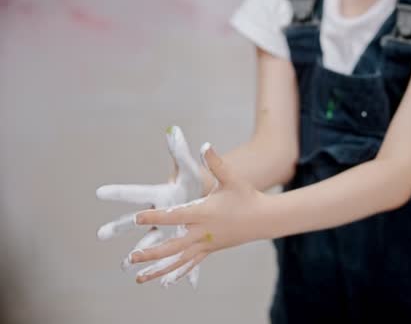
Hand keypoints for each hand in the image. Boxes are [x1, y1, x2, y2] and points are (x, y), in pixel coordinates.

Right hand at [96, 126, 207, 286]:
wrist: (204, 196)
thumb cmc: (194, 181)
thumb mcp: (188, 168)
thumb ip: (180, 150)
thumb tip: (174, 130)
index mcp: (159, 195)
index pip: (137, 192)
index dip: (119, 193)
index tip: (99, 192)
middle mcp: (156, 212)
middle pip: (135, 220)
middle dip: (119, 227)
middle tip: (101, 234)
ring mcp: (165, 227)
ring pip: (149, 241)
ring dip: (138, 252)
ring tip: (125, 264)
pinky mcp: (176, 237)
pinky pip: (171, 253)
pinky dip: (170, 266)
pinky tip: (165, 280)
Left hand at [128, 144, 269, 285]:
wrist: (264, 218)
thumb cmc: (246, 196)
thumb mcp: (231, 178)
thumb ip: (216, 162)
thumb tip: (205, 145)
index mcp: (204, 213)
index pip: (175, 216)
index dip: (156, 217)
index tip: (138, 219)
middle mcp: (203, 232)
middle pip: (173, 245)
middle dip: (151, 253)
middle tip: (131, 258)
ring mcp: (206, 244)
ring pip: (179, 260)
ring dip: (158, 269)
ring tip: (139, 278)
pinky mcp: (210, 249)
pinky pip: (191, 264)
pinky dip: (177, 273)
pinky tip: (164, 282)